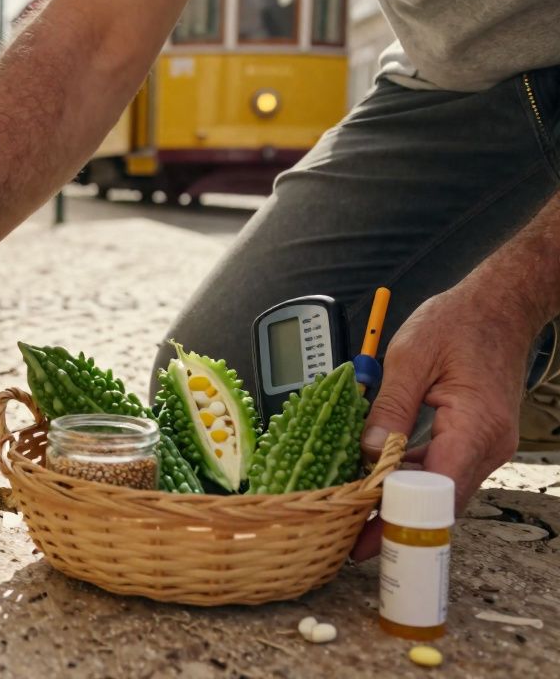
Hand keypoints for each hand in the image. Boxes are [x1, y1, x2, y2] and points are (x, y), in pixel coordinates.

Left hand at [350, 283, 531, 559]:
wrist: (499, 306)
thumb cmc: (460, 322)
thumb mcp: (411, 356)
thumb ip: (389, 406)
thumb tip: (368, 452)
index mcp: (476, 426)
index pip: (436, 491)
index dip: (399, 519)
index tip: (365, 539)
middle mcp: (488, 444)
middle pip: (440, 503)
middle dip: (396, 524)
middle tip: (352, 545)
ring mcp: (484, 445)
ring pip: (440, 492)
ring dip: (401, 505)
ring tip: (356, 522)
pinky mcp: (474, 440)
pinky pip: (441, 471)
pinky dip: (410, 481)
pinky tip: (377, 485)